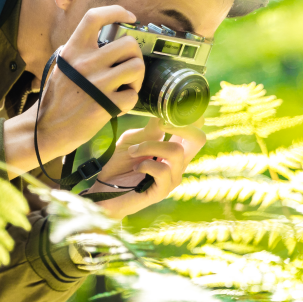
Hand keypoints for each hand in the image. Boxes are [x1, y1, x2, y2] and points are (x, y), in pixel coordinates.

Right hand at [4, 6, 144, 176]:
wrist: (45, 129)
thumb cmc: (55, 98)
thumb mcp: (60, 66)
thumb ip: (78, 52)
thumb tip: (99, 39)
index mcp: (73, 50)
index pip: (95, 17)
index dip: (116, 11)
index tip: (129, 17)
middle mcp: (85, 63)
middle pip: (129, 44)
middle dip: (135, 54)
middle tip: (129, 65)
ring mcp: (97, 85)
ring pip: (137, 67)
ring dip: (137, 77)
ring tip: (127, 85)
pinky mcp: (105, 106)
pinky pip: (132, 95)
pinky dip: (130, 100)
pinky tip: (118, 103)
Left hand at [86, 117, 206, 218]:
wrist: (103, 189)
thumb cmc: (119, 164)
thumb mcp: (132, 140)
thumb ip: (150, 129)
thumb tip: (162, 112)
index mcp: (174, 149)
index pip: (196, 130)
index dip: (192, 116)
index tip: (171, 109)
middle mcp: (178, 163)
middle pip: (199, 139)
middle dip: (183, 126)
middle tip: (162, 124)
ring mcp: (172, 178)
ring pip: (176, 152)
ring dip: (150, 146)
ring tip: (133, 152)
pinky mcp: (162, 191)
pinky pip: (162, 170)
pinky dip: (146, 164)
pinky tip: (136, 167)